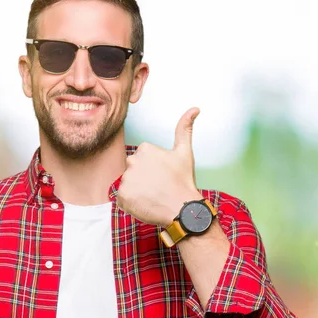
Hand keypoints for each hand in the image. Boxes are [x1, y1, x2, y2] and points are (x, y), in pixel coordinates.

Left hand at [117, 107, 203, 225]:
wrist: (182, 208)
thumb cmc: (183, 181)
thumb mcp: (185, 152)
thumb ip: (185, 128)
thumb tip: (195, 108)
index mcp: (145, 149)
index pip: (142, 158)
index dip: (153, 169)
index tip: (163, 176)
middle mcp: (132, 161)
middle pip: (134, 170)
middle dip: (143, 178)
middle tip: (159, 186)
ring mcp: (126, 179)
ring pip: (129, 184)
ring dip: (138, 190)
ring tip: (154, 195)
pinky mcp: (122, 196)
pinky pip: (123, 199)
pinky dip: (132, 203)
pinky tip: (146, 203)